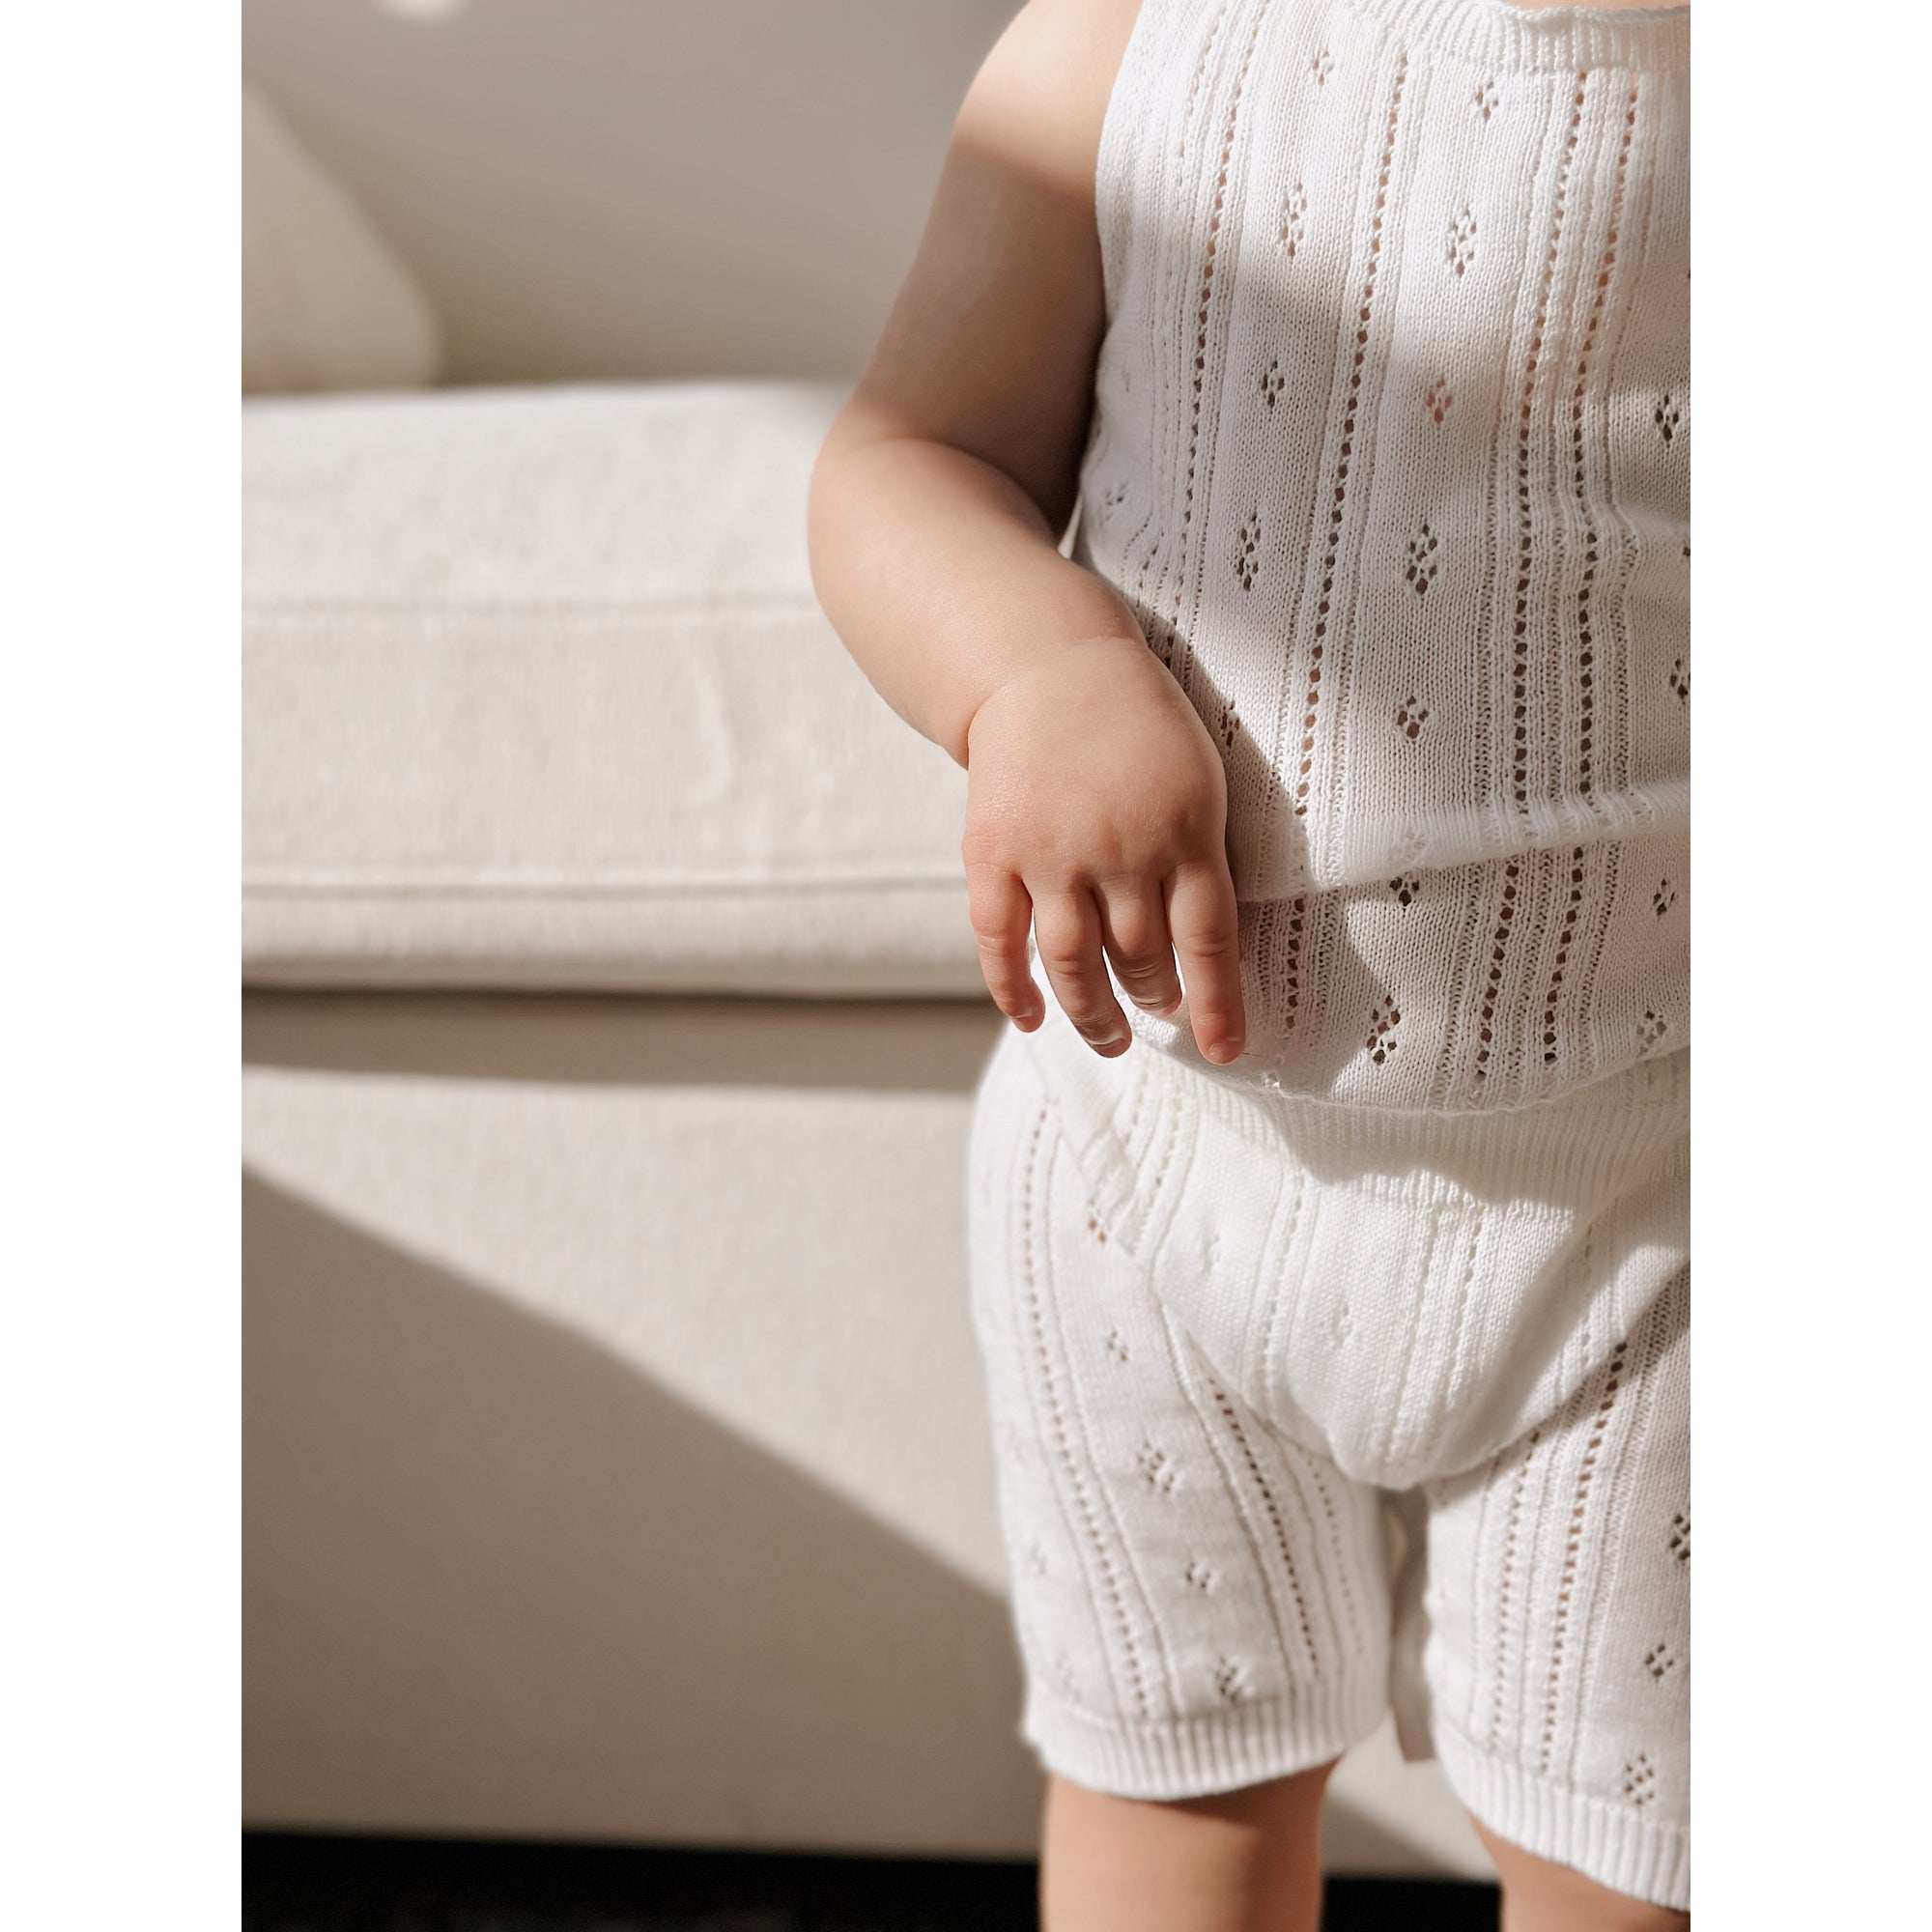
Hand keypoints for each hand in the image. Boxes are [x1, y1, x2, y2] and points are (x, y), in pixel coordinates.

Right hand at [961, 635, 1246, 1063]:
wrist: (1048, 666)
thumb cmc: (1139, 728)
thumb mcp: (1200, 780)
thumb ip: (1203, 859)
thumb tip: (1204, 955)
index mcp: (1186, 831)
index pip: (1208, 941)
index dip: (1218, 1005)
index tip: (1225, 1051)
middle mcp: (1120, 849)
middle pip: (1140, 957)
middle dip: (1154, 997)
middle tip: (1159, 1010)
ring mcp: (1051, 854)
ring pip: (1073, 963)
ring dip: (1093, 1014)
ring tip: (1111, 1039)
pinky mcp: (993, 852)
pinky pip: (1000, 939)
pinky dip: (1012, 988)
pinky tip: (1031, 1018)